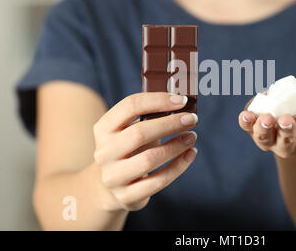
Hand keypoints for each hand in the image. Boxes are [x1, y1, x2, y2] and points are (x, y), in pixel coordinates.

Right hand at [92, 92, 197, 210]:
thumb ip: (151, 117)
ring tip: (192, 137)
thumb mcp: (131, 131)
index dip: (158, 100)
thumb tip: (183, 106)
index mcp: (104, 128)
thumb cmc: (130, 150)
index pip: (130, 106)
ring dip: (176, 146)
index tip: (182, 100)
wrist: (111, 187)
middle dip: (170, 124)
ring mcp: (113, 176)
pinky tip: (190, 154)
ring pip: (149, 159)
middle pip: (139, 133)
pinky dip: (178, 166)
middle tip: (192, 119)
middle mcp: (104, 152)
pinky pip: (158, 181)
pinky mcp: (126, 196)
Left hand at [238, 89, 295, 157]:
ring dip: (264, 130)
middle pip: (286, 144)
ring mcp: (269, 139)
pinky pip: (248, 128)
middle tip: (286, 118)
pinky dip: (246, 122)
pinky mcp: (254, 127)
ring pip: (264, 140)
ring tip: (266, 118)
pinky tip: (245, 115)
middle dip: (286, 131)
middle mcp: (287, 146)